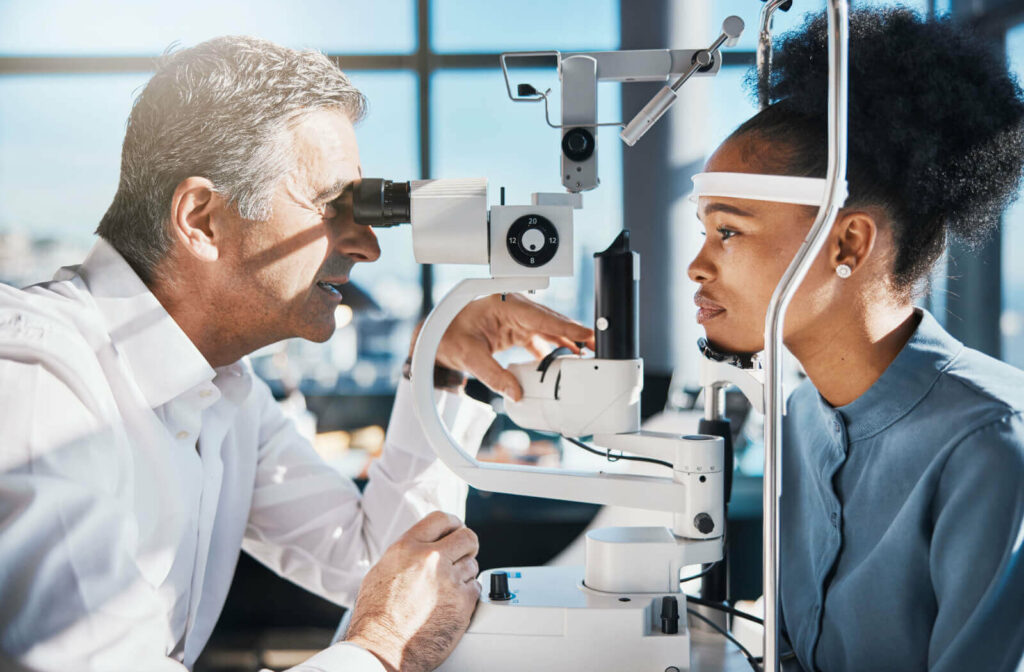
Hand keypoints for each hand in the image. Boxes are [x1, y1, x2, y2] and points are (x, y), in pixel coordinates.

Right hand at [345, 511, 480, 671]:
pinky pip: (476, 588)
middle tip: (462, 555)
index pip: (442, 518)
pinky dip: (467, 594)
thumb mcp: (382, 571)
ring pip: (473, 564)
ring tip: (447, 588)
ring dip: (464, 574)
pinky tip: (451, 603)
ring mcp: (449, 580)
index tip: (456, 529)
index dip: (453, 523)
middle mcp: (431, 559)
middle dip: (467, 546)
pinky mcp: (463, 602)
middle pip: (468, 537)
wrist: (382, 648)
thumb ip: (407, 553)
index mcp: (408, 547)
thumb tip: (423, 547)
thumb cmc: (376, 616)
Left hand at [414, 293, 595, 400]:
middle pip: (551, 321)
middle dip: (574, 334)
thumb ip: (493, 376)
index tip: (586, 334)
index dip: (565, 326)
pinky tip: (564, 363)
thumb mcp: (469, 357)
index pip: (541, 316)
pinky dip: (553, 351)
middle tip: (596, 348)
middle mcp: (514, 307)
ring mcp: (517, 318)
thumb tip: (516, 393)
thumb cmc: (447, 335)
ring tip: (586, 357)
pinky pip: (541, 339)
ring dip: (566, 344)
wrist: (435, 336)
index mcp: (503, 303)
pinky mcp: (517, 330)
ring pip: (549, 330)